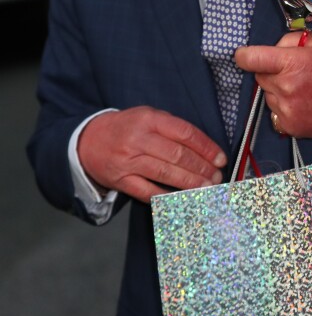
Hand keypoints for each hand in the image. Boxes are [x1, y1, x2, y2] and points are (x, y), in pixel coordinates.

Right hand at [77, 106, 227, 203]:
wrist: (87, 140)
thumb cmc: (126, 128)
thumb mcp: (148, 117)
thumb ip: (173, 129)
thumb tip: (205, 149)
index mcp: (149, 119)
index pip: (185, 133)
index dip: (206, 148)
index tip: (220, 159)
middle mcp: (138, 139)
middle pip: (177, 155)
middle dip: (201, 168)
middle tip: (216, 177)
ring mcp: (128, 161)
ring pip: (165, 174)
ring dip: (190, 183)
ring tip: (207, 188)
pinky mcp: (121, 180)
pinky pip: (148, 192)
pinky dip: (168, 197)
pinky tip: (184, 199)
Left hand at [235, 31, 311, 138]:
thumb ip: (291, 39)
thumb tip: (273, 48)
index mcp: (292, 63)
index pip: (250, 59)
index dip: (244, 56)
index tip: (245, 56)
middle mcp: (286, 88)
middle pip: (259, 76)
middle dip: (270, 71)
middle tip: (293, 71)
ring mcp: (287, 110)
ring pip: (267, 95)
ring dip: (277, 90)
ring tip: (303, 89)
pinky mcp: (290, 127)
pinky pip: (275, 113)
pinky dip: (284, 107)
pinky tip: (303, 103)